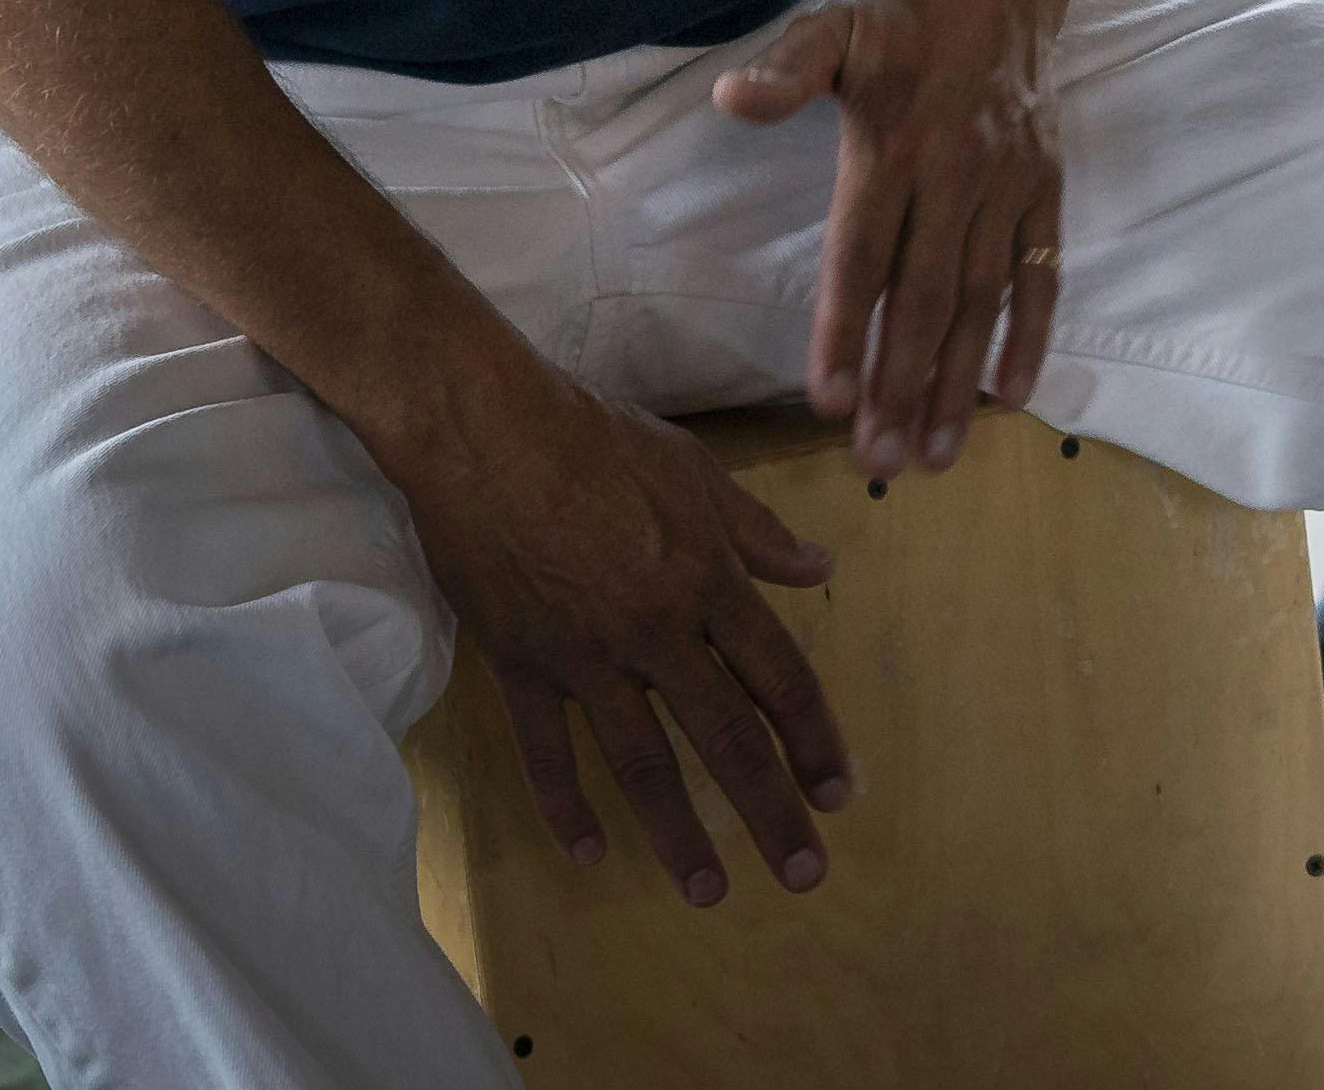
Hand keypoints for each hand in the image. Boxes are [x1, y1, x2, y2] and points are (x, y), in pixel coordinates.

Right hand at [367, 340, 852, 905]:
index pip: (778, 677)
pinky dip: (566, 807)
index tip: (838, 793)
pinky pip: (547, 752)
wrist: (485, 432)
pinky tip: (590, 856)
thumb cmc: (596, 438)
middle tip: (806, 874)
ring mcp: (585, 657)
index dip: (813, 739)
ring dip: (680, 833)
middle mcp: (656, 631)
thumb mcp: (697, 472)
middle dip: (771, 810)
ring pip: (642, 762)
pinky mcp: (520, 667)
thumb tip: (820, 569)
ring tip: (711, 891)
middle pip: (725, 736)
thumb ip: (758, 533)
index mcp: (708, 581)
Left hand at [718, 0, 1076, 473]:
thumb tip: (730, 99)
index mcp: (895, 142)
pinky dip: (1030, 334)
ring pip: (982, 298)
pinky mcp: (1046, 187)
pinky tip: (1010, 394)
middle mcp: (956, 171)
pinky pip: (1041, 271)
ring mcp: (1008, 184)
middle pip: (925, 295)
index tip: (829, 402)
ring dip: (959, 380)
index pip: (863, 254)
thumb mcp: (833, 26)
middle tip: (880, 460)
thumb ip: (786, 70)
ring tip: (936, 453)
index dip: (844, 330)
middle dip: (903, 384)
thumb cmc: (902, 14)